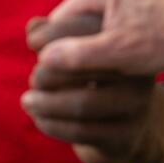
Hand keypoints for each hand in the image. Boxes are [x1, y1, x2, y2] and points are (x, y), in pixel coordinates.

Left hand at [22, 14, 163, 162]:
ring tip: (28, 100)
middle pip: (82, 65)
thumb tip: (34, 27)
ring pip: (81, 104)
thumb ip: (54, 34)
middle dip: (46, 72)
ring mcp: (135, 104)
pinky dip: (52, 124)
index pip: (86, 27)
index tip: (32, 42)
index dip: (51, 33)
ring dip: (45, 102)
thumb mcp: (77, 50)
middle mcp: (135, 71)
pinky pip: (81, 130)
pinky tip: (39, 118)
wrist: (130, 124)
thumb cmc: (92, 76)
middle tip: (34, 79)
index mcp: (123, 40)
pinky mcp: (125, 135)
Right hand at [31, 0, 163, 74]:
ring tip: (101, 67)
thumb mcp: (118, 53)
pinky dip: (106, 40)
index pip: (58, 20)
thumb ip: (78, 54)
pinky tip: (116, 58)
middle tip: (85, 72)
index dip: (57, 47)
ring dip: (91, 45)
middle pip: (72, 21)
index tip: (66, 70)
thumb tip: (43, 58)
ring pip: (89, 24)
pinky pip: (105, 24)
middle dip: (75, 45)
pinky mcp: (132, 3)